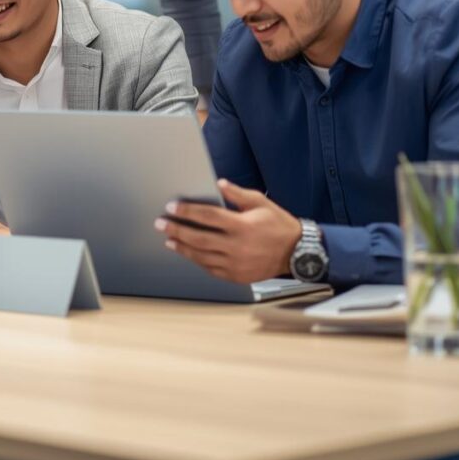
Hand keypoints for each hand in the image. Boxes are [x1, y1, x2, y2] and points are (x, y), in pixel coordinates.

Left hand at [155, 179, 301, 284]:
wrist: (297, 252)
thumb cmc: (278, 225)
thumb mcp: (260, 202)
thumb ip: (237, 193)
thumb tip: (218, 183)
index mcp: (242, 226)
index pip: (207, 216)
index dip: (187, 211)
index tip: (172, 207)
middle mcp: (237, 246)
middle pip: (199, 238)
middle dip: (177, 229)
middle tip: (161, 224)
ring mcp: (236, 264)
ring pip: (202, 256)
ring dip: (183, 247)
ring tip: (169, 239)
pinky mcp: (237, 276)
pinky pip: (212, 269)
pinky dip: (198, 261)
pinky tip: (188, 253)